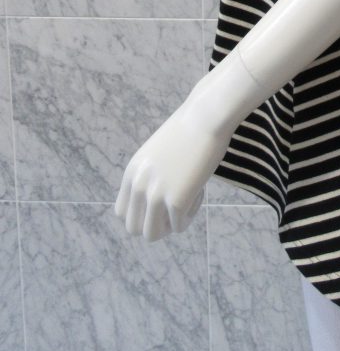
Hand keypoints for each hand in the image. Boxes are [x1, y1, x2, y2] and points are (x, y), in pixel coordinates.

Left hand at [114, 94, 232, 241]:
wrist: (206, 116)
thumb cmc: (190, 129)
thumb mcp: (158, 152)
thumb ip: (152, 174)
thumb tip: (159, 199)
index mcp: (132, 172)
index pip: (122, 212)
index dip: (142, 213)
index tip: (162, 201)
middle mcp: (139, 185)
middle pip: (134, 228)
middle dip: (156, 223)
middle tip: (176, 207)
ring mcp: (156, 194)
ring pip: (153, 234)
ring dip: (170, 225)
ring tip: (186, 203)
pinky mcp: (176, 200)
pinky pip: (180, 226)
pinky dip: (191, 215)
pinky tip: (200, 192)